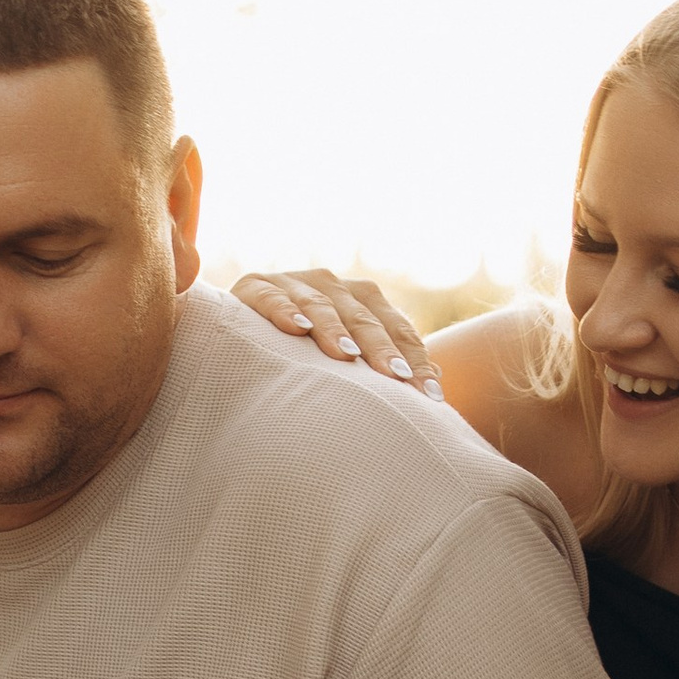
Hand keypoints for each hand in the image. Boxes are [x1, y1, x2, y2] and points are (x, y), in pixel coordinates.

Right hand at [229, 268, 441, 395]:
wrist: (241, 331)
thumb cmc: (305, 353)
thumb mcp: (346, 358)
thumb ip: (386, 365)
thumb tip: (437, 382)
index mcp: (362, 300)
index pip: (396, 328)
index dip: (415, 360)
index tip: (430, 396)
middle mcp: (333, 285)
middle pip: (365, 318)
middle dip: (381, 349)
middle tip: (397, 379)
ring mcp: (295, 282)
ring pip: (322, 304)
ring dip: (334, 329)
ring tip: (346, 356)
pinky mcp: (256, 286)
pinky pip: (271, 296)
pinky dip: (284, 308)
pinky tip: (295, 326)